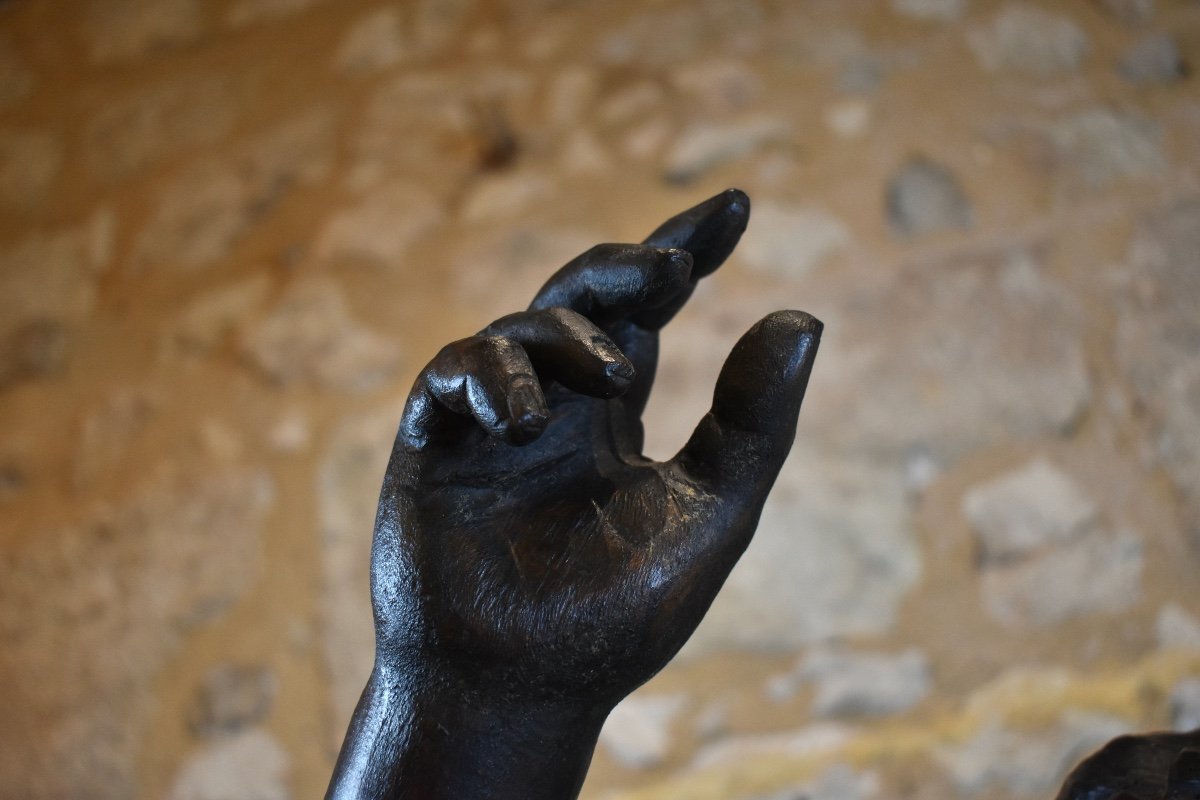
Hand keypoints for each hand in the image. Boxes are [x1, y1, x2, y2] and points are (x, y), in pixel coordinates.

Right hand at [327, 189, 821, 799]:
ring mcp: (490, 424)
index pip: (645, 315)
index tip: (734, 206)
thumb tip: (802, 319)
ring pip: (519, 330)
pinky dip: (488, 376)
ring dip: (564, 337)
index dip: (682, 252)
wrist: (522, 695)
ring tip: (608, 377)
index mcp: (613, 419)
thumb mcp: (707, 514)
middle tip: (675, 266)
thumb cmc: (616, 619)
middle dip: (626, 269)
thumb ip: (752, 425)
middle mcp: (553, 407)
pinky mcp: (433, 444)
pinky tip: (526, 416)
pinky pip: (450, 377)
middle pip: (582, 300)